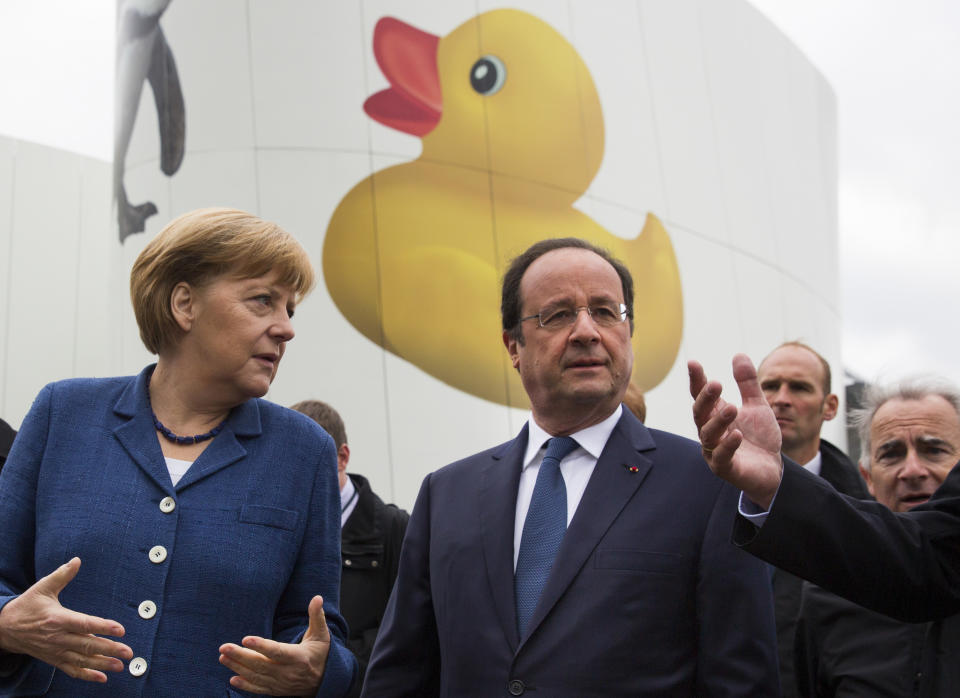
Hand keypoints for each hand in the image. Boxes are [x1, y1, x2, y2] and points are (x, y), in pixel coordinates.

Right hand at [0, 558, 131, 681]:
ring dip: (102, 664)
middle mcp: (58, 637)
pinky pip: (71, 669)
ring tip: (120, 666)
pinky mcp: (54, 659)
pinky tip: (102, 678)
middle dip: (109, 649)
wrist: (5, 628)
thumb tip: (76, 560)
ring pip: (82, 660)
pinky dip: (86, 675)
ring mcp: (56, 651)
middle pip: (87, 645)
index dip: (103, 627)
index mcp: (58, 619)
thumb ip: (62, 575)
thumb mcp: (42, 588)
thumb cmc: (27, 606)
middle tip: (128, 652)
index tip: (120, 630)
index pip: (84, 624)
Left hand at [219, 595, 330, 695]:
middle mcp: (288, 672)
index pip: (277, 652)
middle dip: (240, 656)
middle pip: (261, 664)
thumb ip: (317, 616)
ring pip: (257, 676)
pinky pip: (259, 689)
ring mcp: (281, 683)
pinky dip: (245, 686)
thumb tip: (317, 597)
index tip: (245, 639)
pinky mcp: (277, 690)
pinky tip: (232, 679)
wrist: (326, 681)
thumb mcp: (321, 635)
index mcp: (299, 657)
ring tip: (223, 657)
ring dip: (238, 667)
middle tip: (223, 647)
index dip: (261, 646)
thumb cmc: (321, 654)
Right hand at [688, 354, 783, 508]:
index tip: (693, 363)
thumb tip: (738, 354)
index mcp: (715, 414)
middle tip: (716, 384)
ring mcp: (714, 450)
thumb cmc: (759, 437)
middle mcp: (710, 431)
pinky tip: (737, 434)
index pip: (700, 395)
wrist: (772, 469)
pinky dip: (728, 445)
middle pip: (700, 413)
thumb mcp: (757, 406)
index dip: (696, 379)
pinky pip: (722, 457)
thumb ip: (747, 383)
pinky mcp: (724, 468)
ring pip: (708, 434)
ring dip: (718, 420)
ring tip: (733, 407)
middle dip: (705, 399)